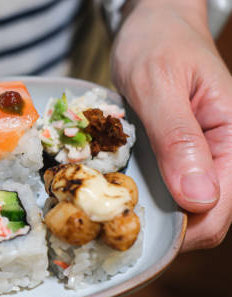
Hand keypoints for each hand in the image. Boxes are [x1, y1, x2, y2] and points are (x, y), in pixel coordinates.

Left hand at [112, 0, 231, 250]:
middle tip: (115, 220)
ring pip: (188, 208)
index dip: (184, 230)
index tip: (134, 228)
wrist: (152, 26)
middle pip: (207, 216)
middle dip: (166, 228)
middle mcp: (228, 153)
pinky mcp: (185, 158)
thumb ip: (179, 140)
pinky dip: (148, 198)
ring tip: (115, 208)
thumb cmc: (156, 46)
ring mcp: (206, 158)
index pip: (221, 207)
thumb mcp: (158, 88)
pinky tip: (122, 193)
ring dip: (154, 215)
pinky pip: (172, 191)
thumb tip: (198, 199)